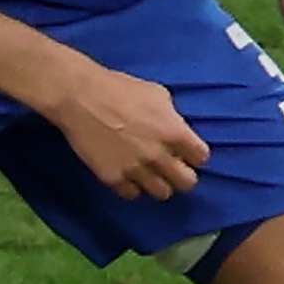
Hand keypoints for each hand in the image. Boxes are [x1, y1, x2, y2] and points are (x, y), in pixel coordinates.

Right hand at [57, 63, 208, 197]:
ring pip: (162, 193)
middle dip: (182, 175)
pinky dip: (132, 186)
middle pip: (187, 183)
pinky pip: (132, 194)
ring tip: (151, 173)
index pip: (201, 158)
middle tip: (172, 167)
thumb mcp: (159, 96)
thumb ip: (173, 119)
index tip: (186, 152)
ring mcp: (136, 169)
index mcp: (175, 133)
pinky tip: (129, 174)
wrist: (81, 98)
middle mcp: (159, 156)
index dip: (194, 155)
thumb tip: (177, 130)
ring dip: (159, 183)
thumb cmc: (121, 89)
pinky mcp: (112, 178)